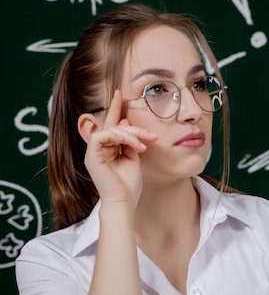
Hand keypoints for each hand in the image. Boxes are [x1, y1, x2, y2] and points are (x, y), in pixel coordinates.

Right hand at [83, 90, 156, 208]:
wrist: (124, 201)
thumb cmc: (129, 184)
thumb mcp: (133, 157)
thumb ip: (129, 140)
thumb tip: (126, 121)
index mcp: (108, 148)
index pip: (111, 124)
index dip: (115, 108)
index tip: (120, 92)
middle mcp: (99, 148)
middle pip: (115, 126)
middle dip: (133, 127)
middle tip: (150, 136)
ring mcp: (94, 152)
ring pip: (111, 129)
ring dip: (131, 134)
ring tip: (144, 146)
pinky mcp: (91, 155)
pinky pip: (103, 135)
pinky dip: (119, 137)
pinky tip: (132, 146)